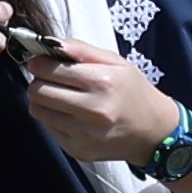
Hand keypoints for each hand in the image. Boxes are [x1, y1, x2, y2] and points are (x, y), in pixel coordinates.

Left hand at [23, 44, 174, 167]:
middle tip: (51, 79)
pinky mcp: (78, 150)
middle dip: (38, 81)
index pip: (49, 69)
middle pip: (37, 91)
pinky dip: (53, 119)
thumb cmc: (133, 93)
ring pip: (37, 111)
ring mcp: (84, 134)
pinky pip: (48, 129)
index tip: (42, 62)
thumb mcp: (116, 62)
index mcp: (103, 82)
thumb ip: (81, 49)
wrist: (153, 132)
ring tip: (62, 97)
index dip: (39, 62)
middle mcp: (93, 110)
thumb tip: (49, 42)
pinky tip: (71, 115)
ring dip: (44, 101)